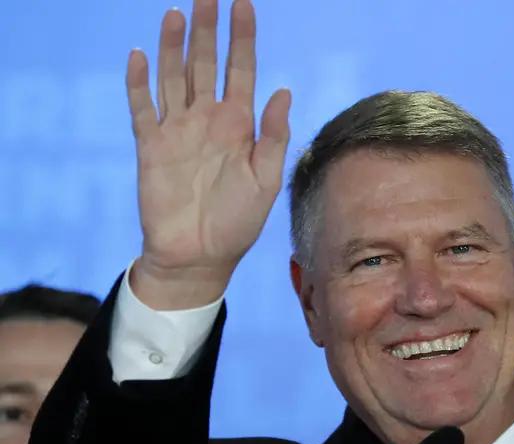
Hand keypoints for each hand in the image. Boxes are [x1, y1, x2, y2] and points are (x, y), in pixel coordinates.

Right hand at [125, 0, 290, 306]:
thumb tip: (283, 91)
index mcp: (239, 125)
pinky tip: (140, 57)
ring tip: (175, 14)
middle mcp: (208, 120)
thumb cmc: (238, 222)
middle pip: (205, 64)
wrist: (200, 256)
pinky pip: (142, 109)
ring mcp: (177, 131)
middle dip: (206, 30)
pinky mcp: (150, 147)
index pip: (241, 70)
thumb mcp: (266, 180)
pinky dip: (139, 84)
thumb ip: (273, 136)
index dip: (242, 38)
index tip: (243, 3)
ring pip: (174, 78)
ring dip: (173, 47)